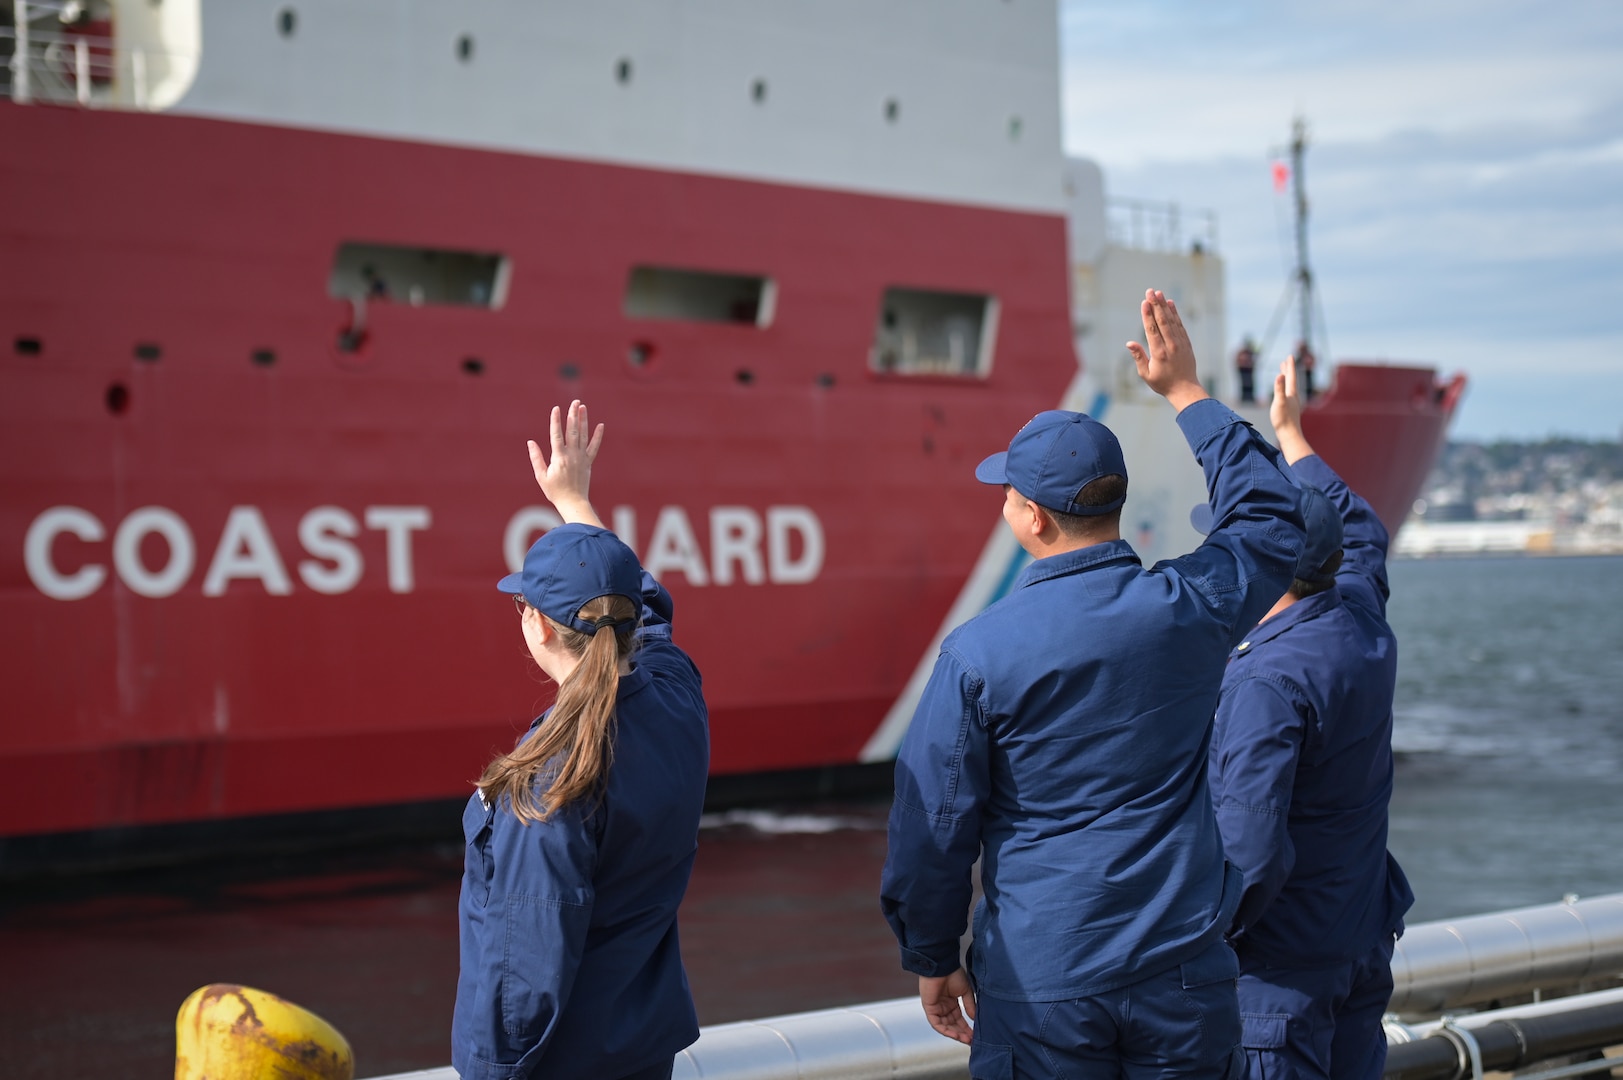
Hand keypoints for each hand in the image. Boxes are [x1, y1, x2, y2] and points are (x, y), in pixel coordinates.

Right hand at [528, 400, 605, 526]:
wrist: (573, 503)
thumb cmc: (554, 491)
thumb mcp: (541, 476)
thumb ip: (536, 458)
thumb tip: (530, 442)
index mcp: (559, 458)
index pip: (556, 435)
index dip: (556, 421)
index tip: (556, 409)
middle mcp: (572, 455)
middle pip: (572, 431)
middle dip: (573, 415)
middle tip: (575, 402)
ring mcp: (582, 458)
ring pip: (583, 436)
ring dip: (583, 420)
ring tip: (583, 407)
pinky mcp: (588, 462)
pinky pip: (594, 447)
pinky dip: (597, 436)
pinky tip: (600, 425)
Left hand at [919, 969, 975, 1044]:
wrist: (943, 965)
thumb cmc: (953, 973)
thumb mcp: (966, 991)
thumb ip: (969, 1005)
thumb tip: (975, 1018)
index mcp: (951, 1003)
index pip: (959, 1020)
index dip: (967, 1028)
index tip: (975, 1035)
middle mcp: (943, 1007)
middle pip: (952, 1025)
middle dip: (962, 1034)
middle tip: (972, 1041)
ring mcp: (936, 1008)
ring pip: (945, 1026)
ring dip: (955, 1034)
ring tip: (966, 1039)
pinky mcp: (929, 1008)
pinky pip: (936, 1023)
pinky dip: (946, 1030)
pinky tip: (955, 1035)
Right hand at [1125, 289, 1207, 411]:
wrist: (1185, 389)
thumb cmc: (1162, 383)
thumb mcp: (1146, 374)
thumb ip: (1138, 357)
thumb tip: (1129, 343)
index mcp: (1159, 353)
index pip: (1152, 330)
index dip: (1147, 315)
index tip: (1144, 302)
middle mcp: (1171, 345)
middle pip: (1162, 321)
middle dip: (1155, 305)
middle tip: (1150, 291)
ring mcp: (1180, 343)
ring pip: (1172, 320)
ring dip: (1165, 306)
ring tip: (1159, 293)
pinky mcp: (1186, 342)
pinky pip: (1180, 325)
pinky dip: (1175, 313)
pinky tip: (1171, 304)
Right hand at [1269, 357, 1314, 464]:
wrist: (1289, 434)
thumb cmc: (1283, 419)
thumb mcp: (1279, 402)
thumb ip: (1279, 389)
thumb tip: (1279, 375)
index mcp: (1291, 393)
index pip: (1291, 376)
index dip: (1290, 366)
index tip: (1290, 356)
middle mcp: (1293, 397)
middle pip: (1291, 380)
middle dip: (1288, 370)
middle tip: (1286, 361)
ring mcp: (1292, 403)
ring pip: (1290, 387)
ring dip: (1286, 379)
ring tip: (1283, 375)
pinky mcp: (1290, 409)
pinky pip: (1288, 394)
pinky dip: (1285, 389)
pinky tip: (1283, 393)